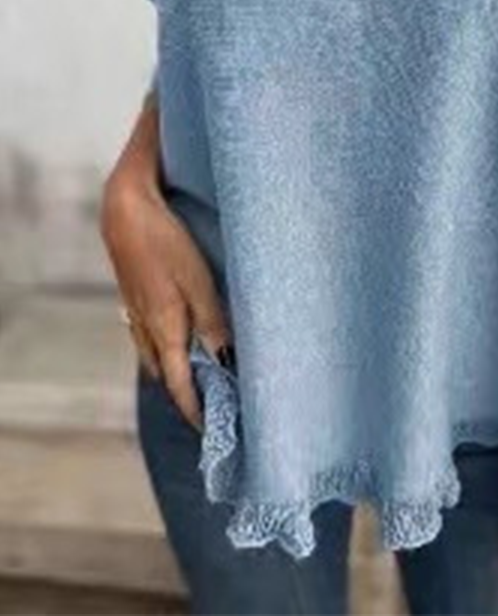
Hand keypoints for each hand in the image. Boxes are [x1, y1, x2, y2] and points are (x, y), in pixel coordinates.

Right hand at [101, 96, 230, 429]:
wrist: (125, 209)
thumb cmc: (166, 243)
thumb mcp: (199, 282)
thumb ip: (214, 322)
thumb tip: (227, 363)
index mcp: (164, 329)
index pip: (179, 384)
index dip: (195, 410)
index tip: (211, 432)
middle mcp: (146, 327)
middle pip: (165, 374)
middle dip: (185, 394)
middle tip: (211, 408)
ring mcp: (136, 311)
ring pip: (155, 354)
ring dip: (174, 371)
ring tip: (198, 380)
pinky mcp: (135, 294)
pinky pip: (149, 334)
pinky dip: (164, 347)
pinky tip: (175, 338)